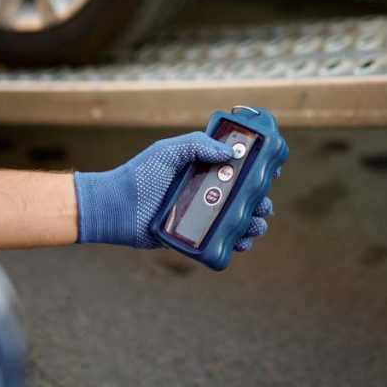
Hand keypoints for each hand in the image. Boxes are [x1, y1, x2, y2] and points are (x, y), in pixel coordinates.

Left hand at [74, 132, 275, 249]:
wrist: (115, 206)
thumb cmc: (140, 175)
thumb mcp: (168, 151)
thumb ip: (197, 145)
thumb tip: (230, 154)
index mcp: (202, 169)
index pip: (236, 168)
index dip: (256, 170)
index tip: (271, 172)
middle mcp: (204, 191)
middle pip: (242, 196)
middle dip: (259, 200)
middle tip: (263, 204)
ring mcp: (199, 215)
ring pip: (235, 220)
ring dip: (252, 223)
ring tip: (256, 224)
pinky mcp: (192, 237)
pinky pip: (219, 241)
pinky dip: (235, 242)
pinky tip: (242, 241)